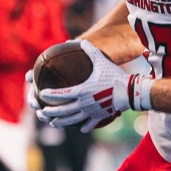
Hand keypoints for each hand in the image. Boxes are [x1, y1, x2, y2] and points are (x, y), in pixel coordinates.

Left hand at [36, 40, 150, 133]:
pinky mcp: (100, 116)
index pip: (61, 94)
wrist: (129, 91)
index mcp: (82, 91)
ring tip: (53, 123)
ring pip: (73, 120)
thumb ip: (90, 51)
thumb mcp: (101, 61)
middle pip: (63, 111)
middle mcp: (84, 103)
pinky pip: (90, 124)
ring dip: (61, 122)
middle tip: (42, 112)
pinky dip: (84, 126)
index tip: (41, 94)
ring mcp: (91, 112)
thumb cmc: (114, 75)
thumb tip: (81, 41)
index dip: (50, 94)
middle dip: (50, 112)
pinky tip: (81, 128)